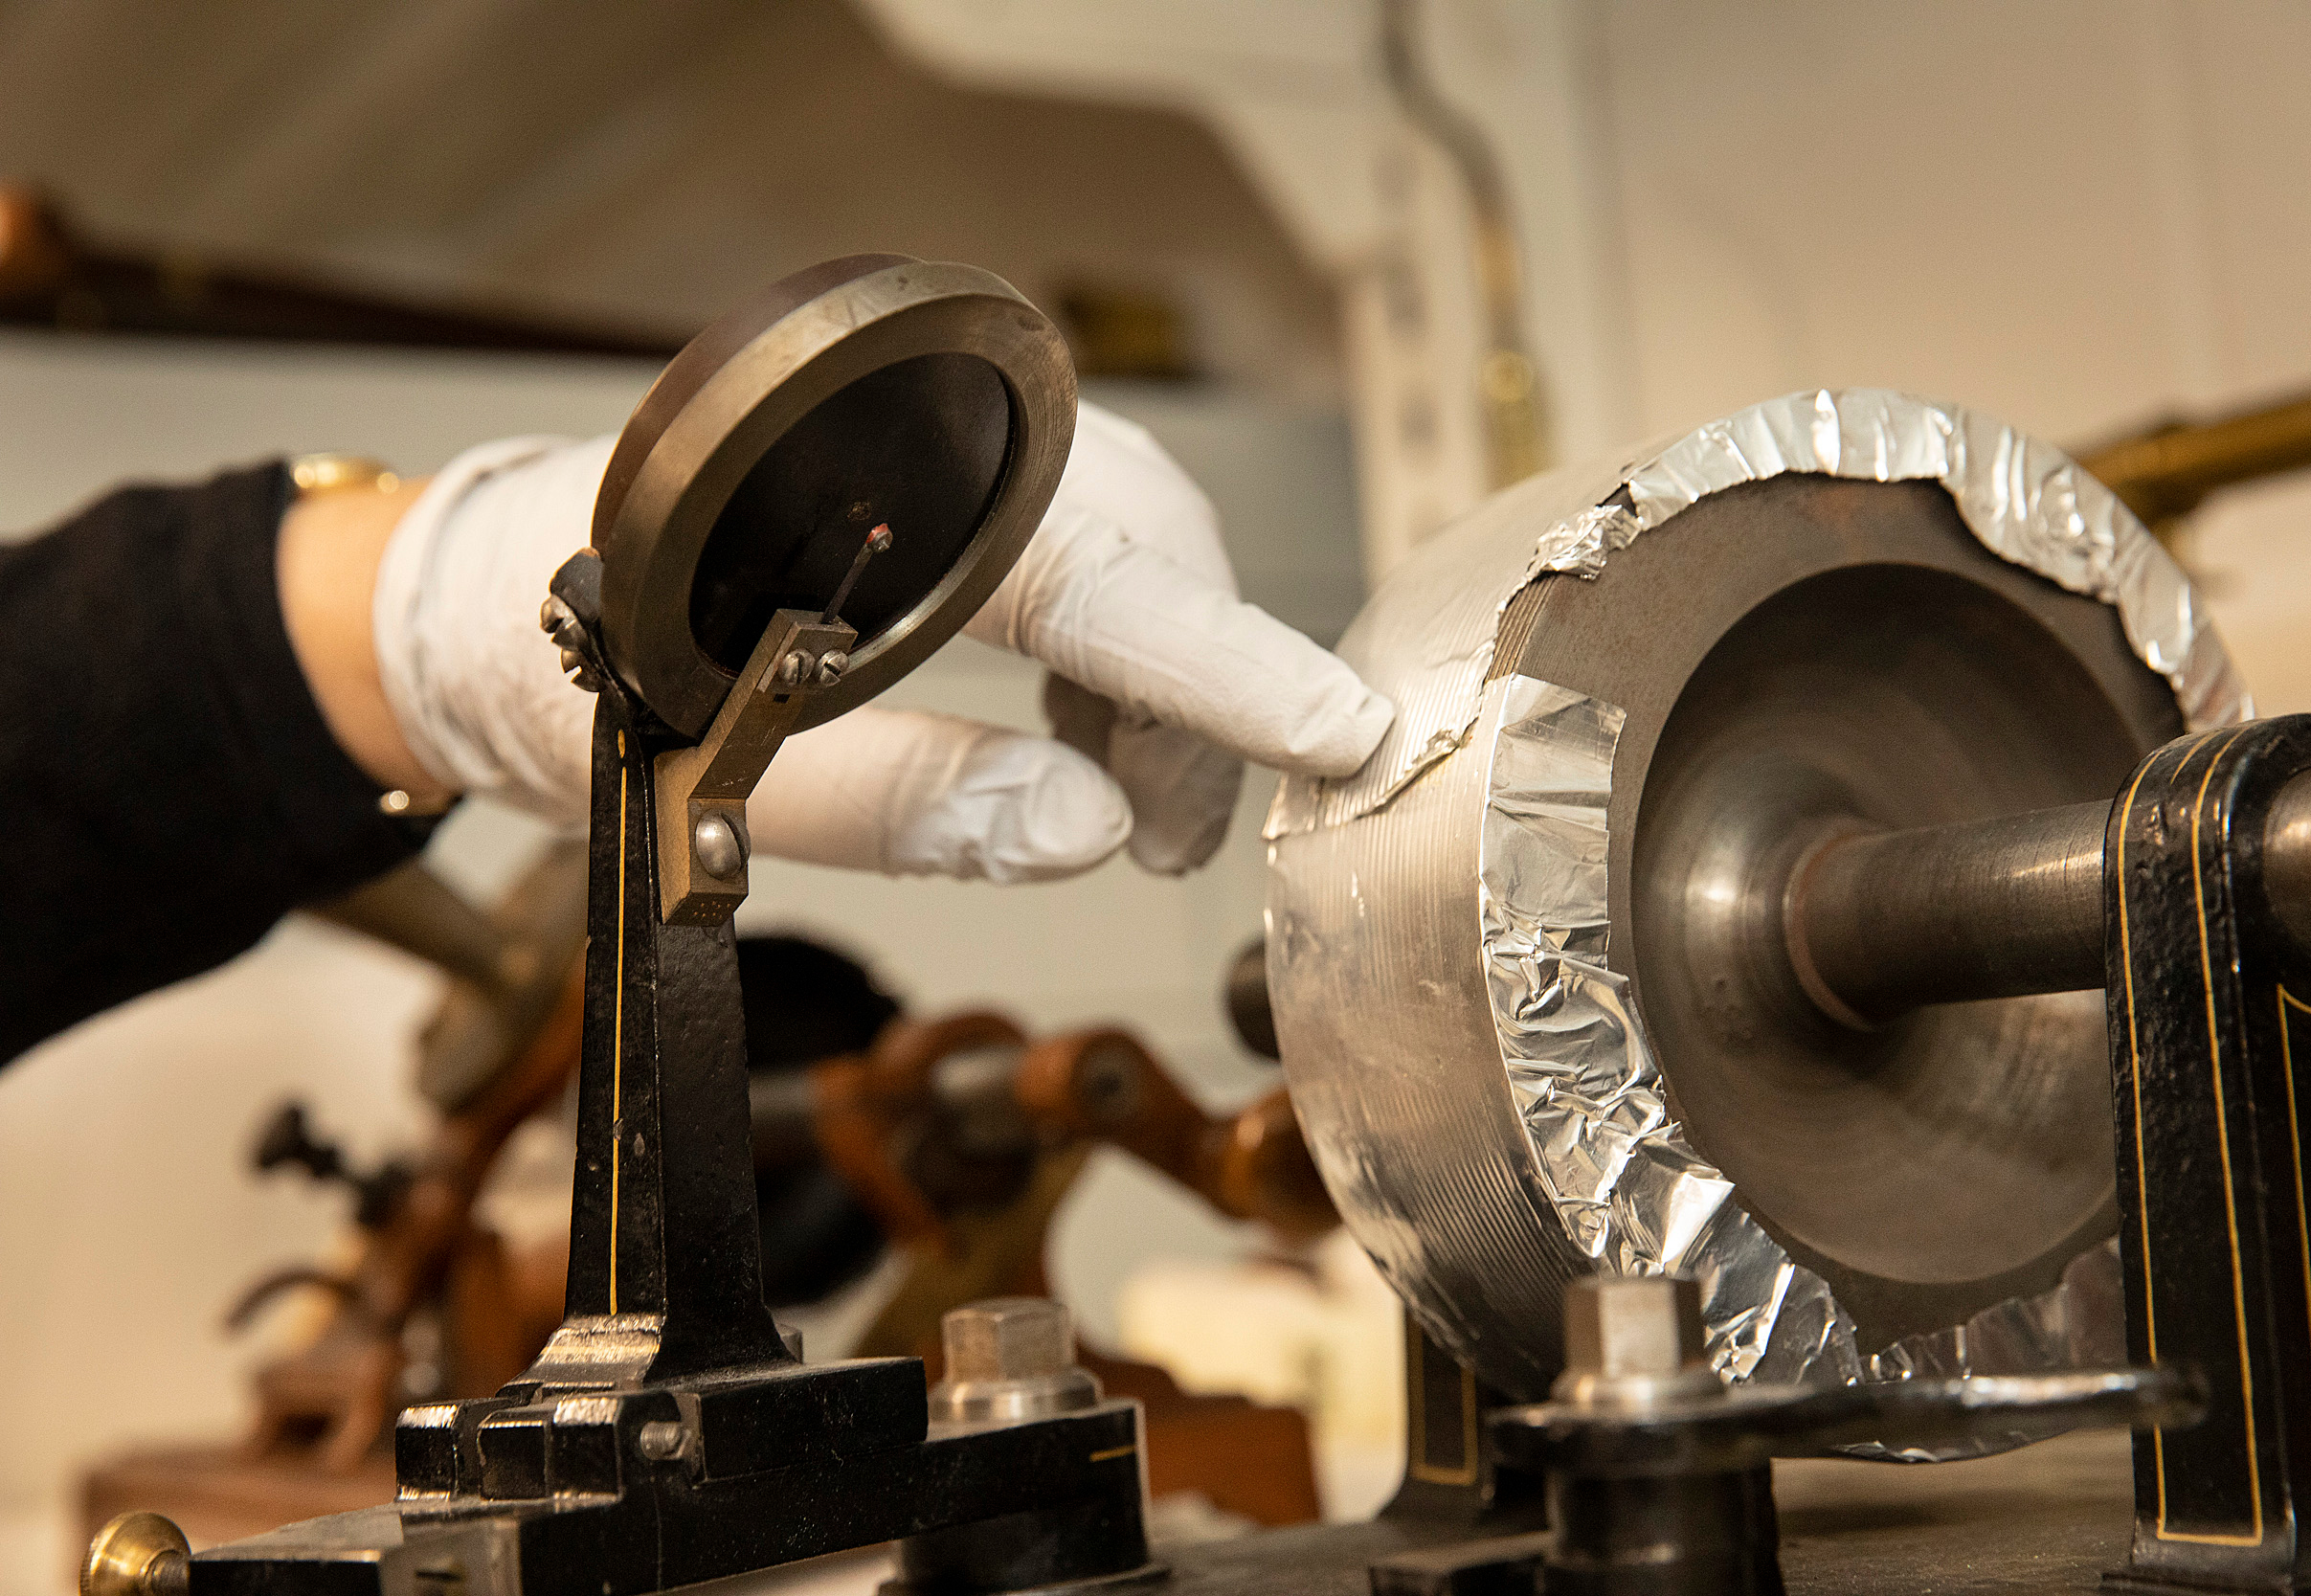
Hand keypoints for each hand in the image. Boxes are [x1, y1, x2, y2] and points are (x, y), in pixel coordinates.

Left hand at [365, 405, 1390, 882]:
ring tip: (1133, 806)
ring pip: (1130, 534)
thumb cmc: (557, 677)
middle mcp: (905, 438)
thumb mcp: (712, 778)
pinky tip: (1086, 735)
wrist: (466, 608)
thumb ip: (907, 802)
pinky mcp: (931, 475)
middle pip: (1144, 541)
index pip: (1093, 579)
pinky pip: (1082, 539)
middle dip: (1193, 695)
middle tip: (1171, 839)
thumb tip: (1085, 829)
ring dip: (1161, 672)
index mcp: (850, 500)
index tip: (1334, 730)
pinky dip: (1114, 643)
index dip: (1225, 668)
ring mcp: (924, 443)